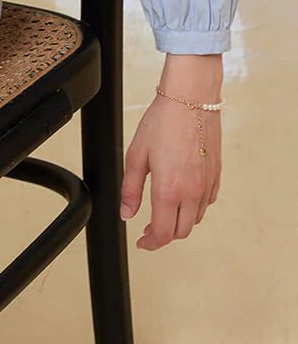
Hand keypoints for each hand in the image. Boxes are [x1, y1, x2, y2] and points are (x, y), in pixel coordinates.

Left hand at [120, 61, 221, 249]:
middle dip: (164, 235)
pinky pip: (207, 203)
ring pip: (195, 219)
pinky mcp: (216, 176)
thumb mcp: (136, 155)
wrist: (190, 99)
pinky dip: (194, 207)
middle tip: (147, 228)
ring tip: (163, 210)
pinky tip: (182, 196)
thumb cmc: (162, 122)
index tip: (141, 242)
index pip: (162, 233)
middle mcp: (192, 193)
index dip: (150, 243)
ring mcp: (207, 185)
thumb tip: (127, 214)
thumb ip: (130, 189)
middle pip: (181, 231)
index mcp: (169, 190)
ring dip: (179, 221)